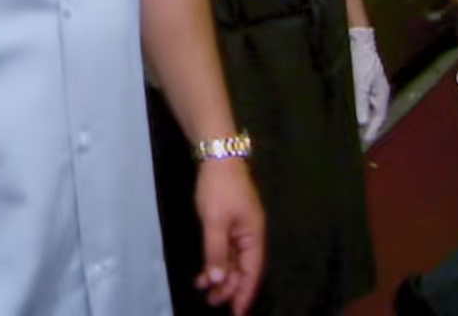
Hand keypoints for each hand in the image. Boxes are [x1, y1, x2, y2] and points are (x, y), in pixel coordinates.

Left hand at [193, 158, 263, 314]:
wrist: (217, 156)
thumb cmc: (219, 189)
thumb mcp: (215, 222)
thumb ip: (217, 252)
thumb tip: (219, 280)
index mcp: (254, 235)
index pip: (253, 271)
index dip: (245, 293)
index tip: (237, 313)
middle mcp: (251, 235)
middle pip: (244, 269)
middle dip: (230, 288)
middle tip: (212, 303)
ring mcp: (240, 229)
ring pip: (233, 261)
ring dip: (221, 277)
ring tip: (205, 292)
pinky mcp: (229, 224)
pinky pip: (225, 251)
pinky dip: (216, 263)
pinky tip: (203, 273)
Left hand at [349, 27, 390, 146]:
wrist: (357, 39)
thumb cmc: (361, 59)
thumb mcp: (360, 82)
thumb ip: (361, 102)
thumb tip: (361, 122)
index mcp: (381, 93)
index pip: (379, 117)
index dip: (372, 131)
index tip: (365, 142)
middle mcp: (376, 93)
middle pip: (373, 115)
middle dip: (366, 127)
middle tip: (356, 140)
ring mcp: (369, 88)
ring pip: (365, 109)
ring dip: (359, 119)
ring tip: (350, 130)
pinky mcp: (360, 83)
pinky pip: (359, 101)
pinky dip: (354, 109)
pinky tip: (346, 113)